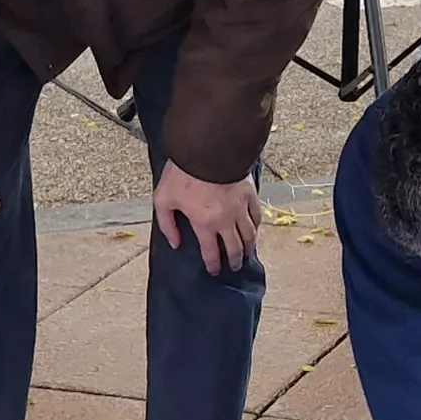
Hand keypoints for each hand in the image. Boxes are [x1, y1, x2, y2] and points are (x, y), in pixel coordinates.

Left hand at [152, 160, 260, 274]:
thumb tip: (175, 243)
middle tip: (234, 266)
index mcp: (205, 224)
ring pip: (250, 235)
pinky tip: (255, 228)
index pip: (211, 253)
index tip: (214, 270)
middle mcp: (226, 221)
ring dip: (249, 247)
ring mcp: (240, 208)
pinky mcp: (250, 194)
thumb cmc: (183, 173)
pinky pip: (257, 215)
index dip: (213, 265)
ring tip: (247, 252)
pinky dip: (257, 225)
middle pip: (235, 248)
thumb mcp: (163, 199)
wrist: (206, 149)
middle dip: (234, 261)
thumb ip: (167, 224)